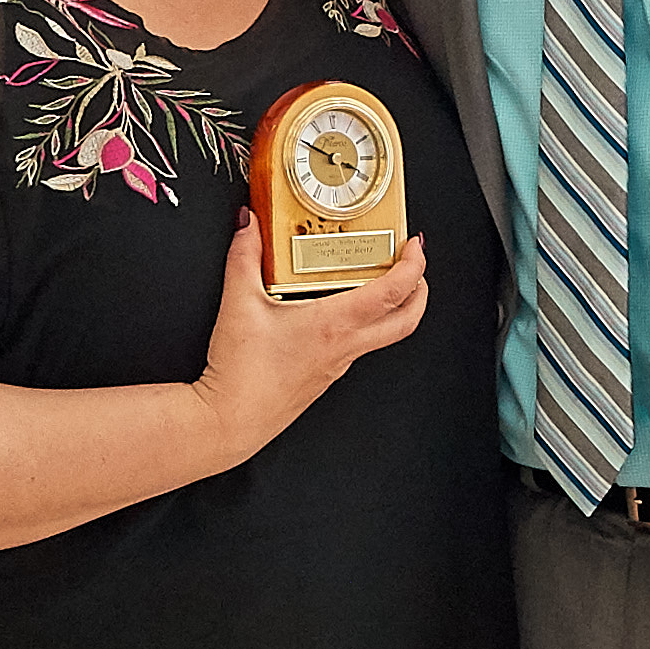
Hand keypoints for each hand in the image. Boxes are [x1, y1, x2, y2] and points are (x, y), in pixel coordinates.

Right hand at [192, 213, 429, 466]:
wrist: (229, 423)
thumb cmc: (240, 375)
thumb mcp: (239, 304)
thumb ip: (245, 257)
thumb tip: (249, 225)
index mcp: (334, 325)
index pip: (394, 292)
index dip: (414, 265)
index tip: (414, 245)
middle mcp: (345, 345)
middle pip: (407, 319)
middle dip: (420, 289)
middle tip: (414, 264)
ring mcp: (339, 364)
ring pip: (384, 334)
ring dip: (392, 306)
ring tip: (377, 279)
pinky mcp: (326, 375)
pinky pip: (357, 345)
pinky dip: (361, 323)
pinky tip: (337, 309)